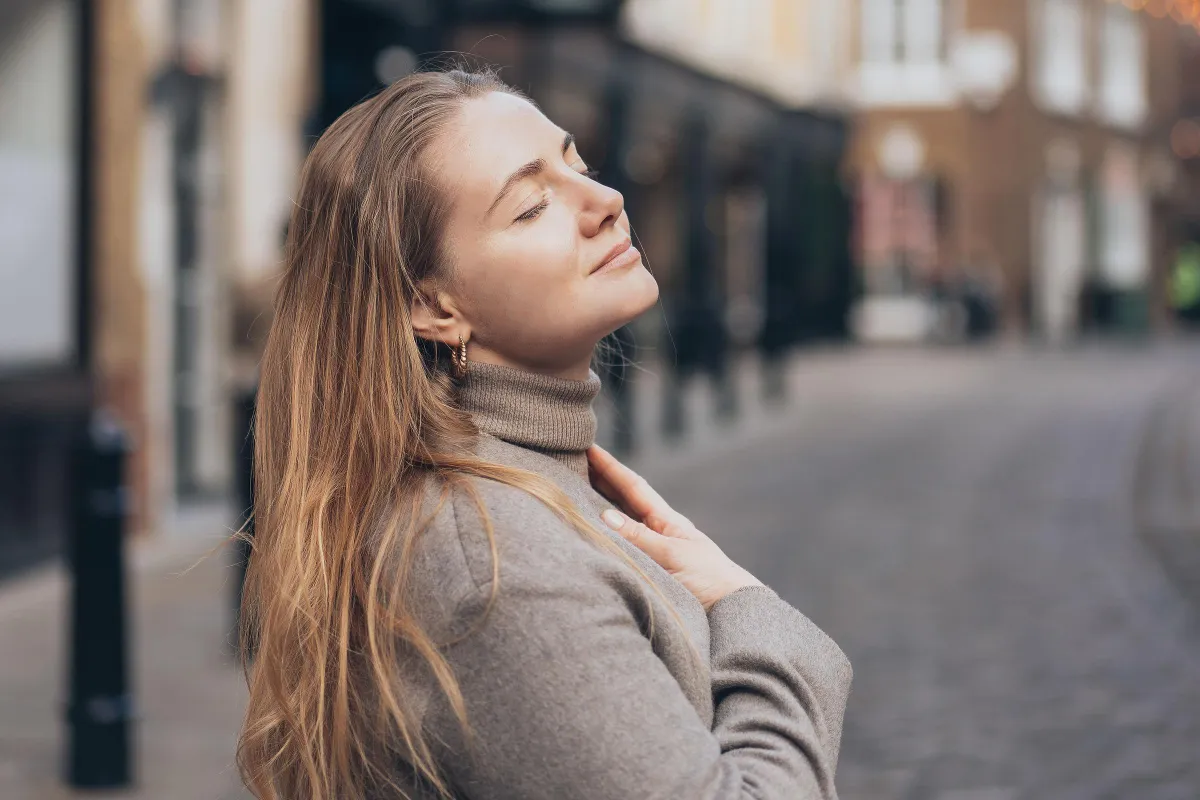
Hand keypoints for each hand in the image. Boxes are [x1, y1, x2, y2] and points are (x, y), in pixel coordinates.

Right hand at [586, 444, 763, 611]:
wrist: (731, 610)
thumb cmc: (708, 579)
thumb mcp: (672, 554)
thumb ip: (638, 537)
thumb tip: (604, 516)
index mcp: (667, 521)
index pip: (633, 487)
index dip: (610, 467)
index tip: (590, 447)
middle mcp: (658, 531)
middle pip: (624, 500)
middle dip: (601, 481)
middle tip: (574, 462)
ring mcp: (653, 550)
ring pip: (621, 522)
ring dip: (600, 505)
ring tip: (576, 490)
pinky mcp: (649, 571)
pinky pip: (621, 546)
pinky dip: (605, 535)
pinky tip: (592, 533)